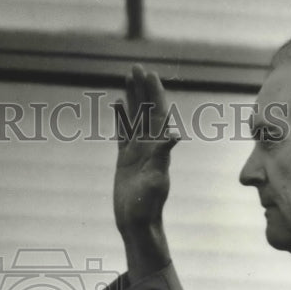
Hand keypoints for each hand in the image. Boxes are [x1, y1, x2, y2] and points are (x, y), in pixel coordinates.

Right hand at [112, 65, 177, 279]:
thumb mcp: (156, 179)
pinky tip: (117, 105)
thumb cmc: (147, 205)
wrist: (137, 223)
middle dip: (142, 88)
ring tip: (126, 78)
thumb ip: (163, 156)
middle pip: (146, 110)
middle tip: (135, 66)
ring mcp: (137, 151)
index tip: (147, 73)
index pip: (157, 113)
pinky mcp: (125, 160)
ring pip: (134, 118)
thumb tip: (173, 135)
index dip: (153, 93)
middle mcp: (149, 145)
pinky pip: (122, 133)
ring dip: (132, 98)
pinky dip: (120, 118)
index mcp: (158, 146)